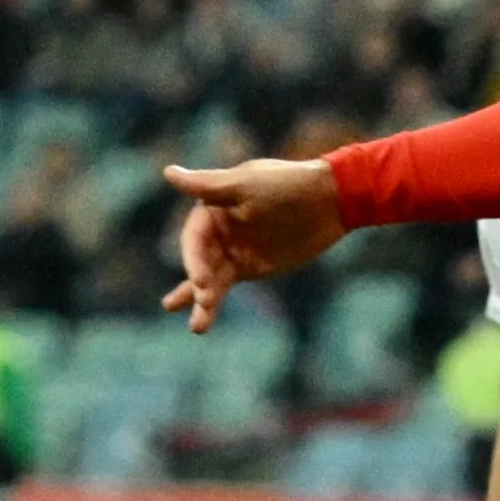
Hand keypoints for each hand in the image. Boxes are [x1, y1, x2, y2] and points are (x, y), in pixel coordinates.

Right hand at [159, 159, 345, 332]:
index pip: (193, 238)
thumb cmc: (288, 184)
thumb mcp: (248, 184)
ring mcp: (232, 251)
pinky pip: (224, 286)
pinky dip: (212, 303)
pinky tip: (200, 321)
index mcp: (212, 207)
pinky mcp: (248, 267)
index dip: (193, 259)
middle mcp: (218, 230)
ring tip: (198, 328)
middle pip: (199, 261)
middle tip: (205, 298)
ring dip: (200, 300)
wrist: (331, 199)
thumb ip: (208, 185)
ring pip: (208, 279)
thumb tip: (168, 173)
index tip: (200, 280)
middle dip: (199, 282)